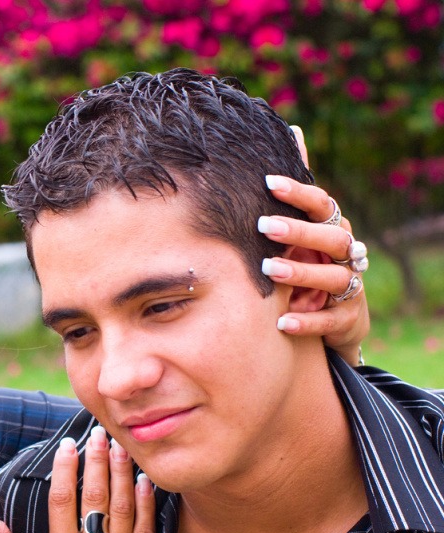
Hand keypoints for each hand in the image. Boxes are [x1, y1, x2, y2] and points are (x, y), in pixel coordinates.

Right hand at [0, 427, 156, 532]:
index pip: (62, 500)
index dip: (66, 468)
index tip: (68, 445)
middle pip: (96, 498)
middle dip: (98, 461)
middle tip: (100, 434)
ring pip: (124, 510)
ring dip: (123, 474)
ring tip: (122, 448)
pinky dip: (147, 505)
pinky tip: (145, 482)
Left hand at [259, 125, 369, 366]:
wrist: (335, 317)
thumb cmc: (309, 262)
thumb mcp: (299, 229)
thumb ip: (294, 190)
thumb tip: (292, 129)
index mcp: (332, 228)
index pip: (321, 204)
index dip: (298, 193)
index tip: (267, 183)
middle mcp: (347, 254)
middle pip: (332, 237)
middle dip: (299, 231)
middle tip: (264, 226)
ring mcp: (350, 287)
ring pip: (334, 277)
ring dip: (301, 272)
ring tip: (268, 271)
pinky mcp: (347, 319)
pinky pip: (330, 321)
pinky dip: (306, 321)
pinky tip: (281, 320)